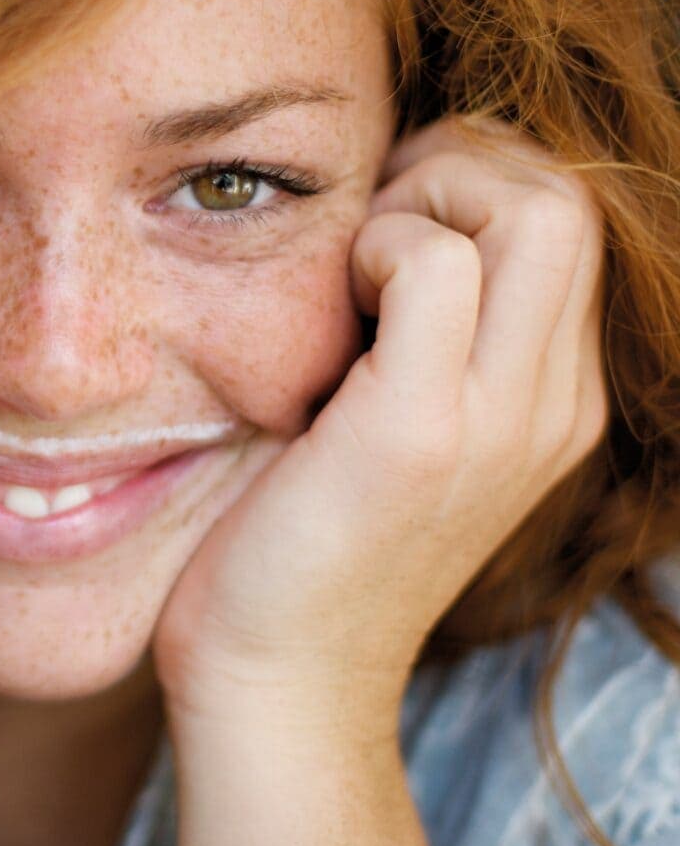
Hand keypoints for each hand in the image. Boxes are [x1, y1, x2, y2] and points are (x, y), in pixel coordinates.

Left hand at [153, 114, 609, 726]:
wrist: (276, 680)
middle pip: (569, 196)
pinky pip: (438, 266)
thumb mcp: (383, 418)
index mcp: (551, 399)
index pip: (569, 216)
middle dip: (459, 165)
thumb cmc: (297, 536)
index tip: (377, 218)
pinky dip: (379, 245)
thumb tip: (379, 214)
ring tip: (352, 265)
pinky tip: (330, 303)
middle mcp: (553, 406)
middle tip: (364, 224)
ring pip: (538, 208)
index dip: (472, 179)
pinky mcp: (423, 432)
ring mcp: (503, 420)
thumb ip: (415, 331)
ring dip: (426, 197)